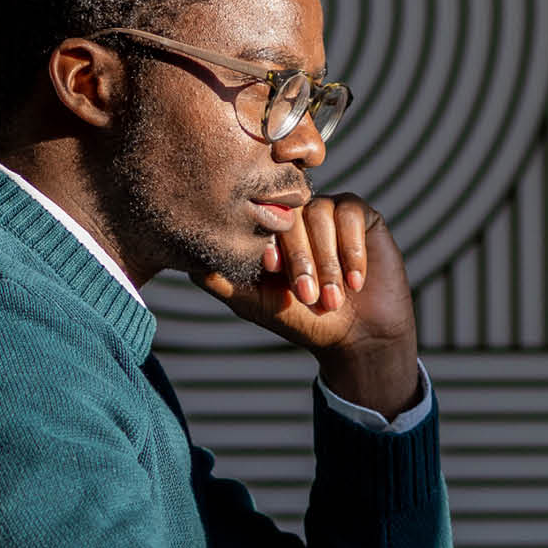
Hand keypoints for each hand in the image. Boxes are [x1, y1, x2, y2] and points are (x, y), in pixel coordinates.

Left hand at [196, 191, 419, 413]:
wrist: (356, 336)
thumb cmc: (302, 320)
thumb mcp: (253, 303)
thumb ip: (219, 281)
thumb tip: (188, 261)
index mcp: (268, 231)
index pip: (260, 221)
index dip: (269, 248)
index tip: (273, 273)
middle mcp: (296, 215)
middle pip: (292, 217)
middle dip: (301, 261)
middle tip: (308, 298)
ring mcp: (327, 211)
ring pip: (321, 216)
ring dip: (328, 263)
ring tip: (334, 299)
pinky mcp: (359, 215)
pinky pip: (351, 215)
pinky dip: (352, 251)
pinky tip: (355, 282)